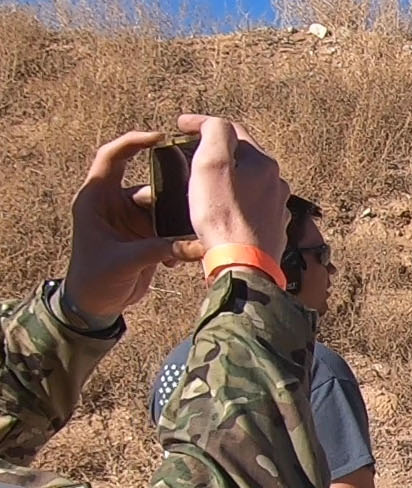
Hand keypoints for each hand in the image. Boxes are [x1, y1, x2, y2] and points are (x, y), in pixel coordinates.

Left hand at [60, 129, 188, 321]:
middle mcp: (114, 205)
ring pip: (164, 210)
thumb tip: (201, 244)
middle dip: (172, 197)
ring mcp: (131, 220)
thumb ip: (163, 249)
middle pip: (151, 186)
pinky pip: (170, 230)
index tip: (161, 139)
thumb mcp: (126, 261)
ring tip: (188, 242)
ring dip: (178, 226)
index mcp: (96, 199)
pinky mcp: (145, 237)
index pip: (112, 157)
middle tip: (194, 204)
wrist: (93, 306)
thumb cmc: (94, 279)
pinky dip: (179, 242)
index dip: (134, 143)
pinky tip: (180, 259)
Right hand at [176, 113, 290, 263]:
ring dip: (225, 176)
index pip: (231, 131)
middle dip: (216, 149)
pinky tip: (219, 207)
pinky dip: (232, 200)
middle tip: (189, 149)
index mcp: (264, 164)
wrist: (242, 265)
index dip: (202, 124)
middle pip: (242, 156)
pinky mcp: (271, 230)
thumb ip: (215, 133)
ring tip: (201, 178)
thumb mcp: (212, 163)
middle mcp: (277, 184)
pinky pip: (248, 207)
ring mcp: (276, 209)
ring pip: (247, 183)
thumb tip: (215, 124)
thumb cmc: (223, 217)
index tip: (179, 125)